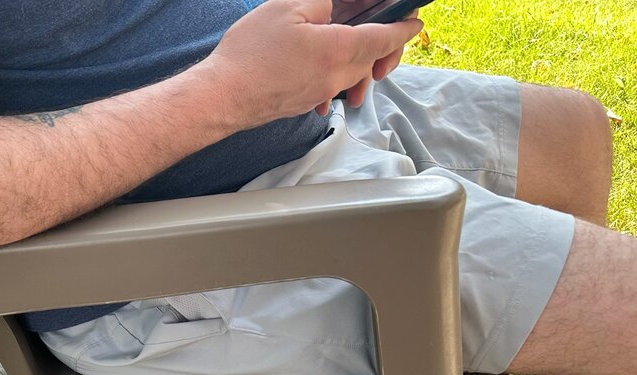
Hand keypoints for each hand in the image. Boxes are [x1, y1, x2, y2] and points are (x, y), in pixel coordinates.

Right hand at [197, 0, 423, 126]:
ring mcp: (319, 94)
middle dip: (385, 49)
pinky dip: (338, 77)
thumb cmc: (249, 54)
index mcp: (337, 50)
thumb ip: (319, 3)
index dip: (401, 30)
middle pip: (372, 61)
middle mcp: (334, 77)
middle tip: (387, 37)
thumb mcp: (286, 9)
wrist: (222, 96)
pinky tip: (323, 69)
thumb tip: (333, 9)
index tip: (414, 24)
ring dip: (361, 65)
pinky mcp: (304, 103)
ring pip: (353, 77)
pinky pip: (332, 88)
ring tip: (356, 56)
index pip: (382, 39)